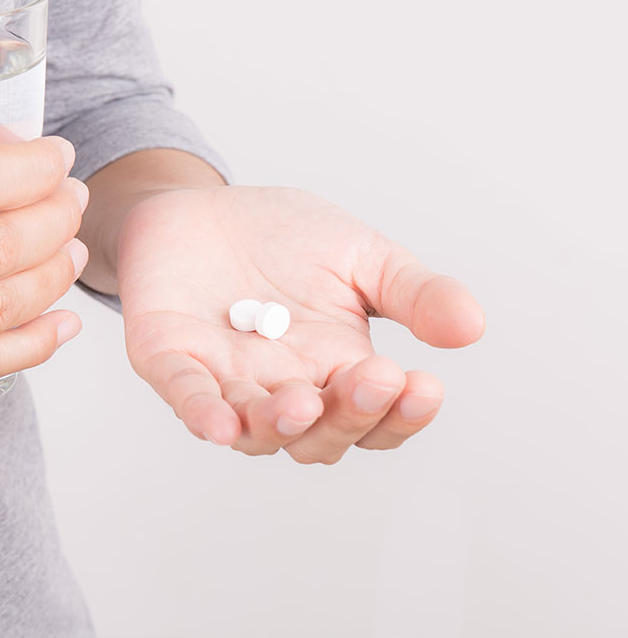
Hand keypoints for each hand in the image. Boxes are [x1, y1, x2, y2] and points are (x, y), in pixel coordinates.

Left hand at [117, 186, 484, 463]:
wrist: (204, 206)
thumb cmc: (282, 236)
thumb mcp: (359, 254)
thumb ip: (411, 291)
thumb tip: (471, 326)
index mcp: (333, 369)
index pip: (373, 416)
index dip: (400, 414)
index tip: (426, 385)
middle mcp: (281, 388)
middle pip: (319, 437)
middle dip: (348, 415)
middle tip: (374, 377)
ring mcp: (223, 379)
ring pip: (255, 429)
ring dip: (281, 424)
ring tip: (305, 401)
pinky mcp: (170, 359)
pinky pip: (185, 395)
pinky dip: (201, 411)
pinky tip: (219, 424)